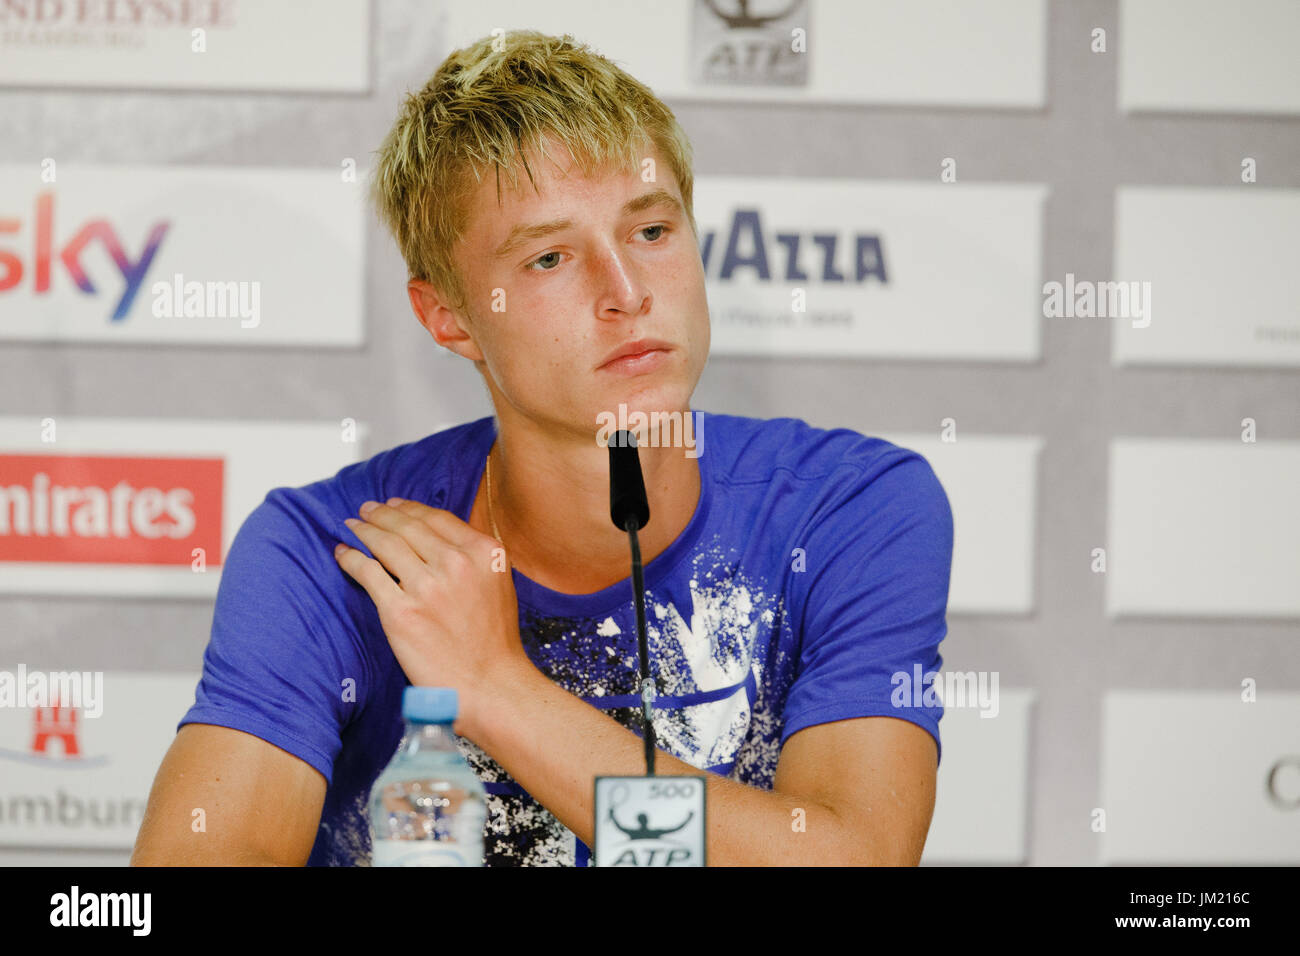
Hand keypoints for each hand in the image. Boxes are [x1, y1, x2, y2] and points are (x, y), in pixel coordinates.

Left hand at [333, 497, 532, 736]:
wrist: (491, 684)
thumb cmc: (494, 641)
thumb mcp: (498, 583)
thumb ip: (473, 558)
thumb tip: (437, 540)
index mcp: (483, 552)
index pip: (437, 518)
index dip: (410, 508)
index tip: (394, 504)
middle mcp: (456, 563)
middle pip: (408, 526)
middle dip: (382, 514)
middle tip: (367, 509)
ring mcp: (427, 587)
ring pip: (385, 544)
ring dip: (364, 530)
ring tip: (353, 526)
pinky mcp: (400, 612)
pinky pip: (368, 573)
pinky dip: (351, 558)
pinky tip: (343, 553)